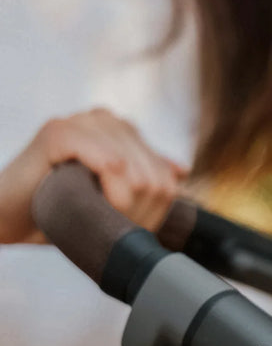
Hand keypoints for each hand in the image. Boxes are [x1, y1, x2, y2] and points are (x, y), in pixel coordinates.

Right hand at [0, 109, 187, 244]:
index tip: (132, 224)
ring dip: (122, 202)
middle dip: (138, 207)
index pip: (160, 169)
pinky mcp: (58, 132)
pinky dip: (107, 184)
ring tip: (100, 217)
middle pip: (149, 172)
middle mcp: (103, 119)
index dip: (152, 204)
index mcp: (120, 130)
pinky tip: (98, 199)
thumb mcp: (110, 196)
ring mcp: (80, 121)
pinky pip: (106, 159)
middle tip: (112, 225)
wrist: (6, 215)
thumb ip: (143, 180)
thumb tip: (181, 171)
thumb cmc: (58, 207)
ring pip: (131, 168)